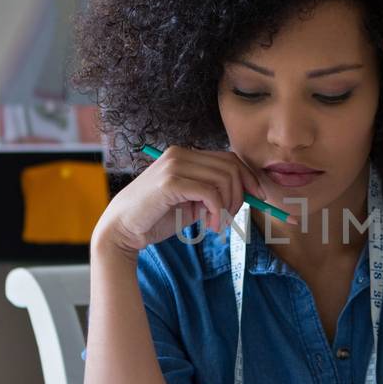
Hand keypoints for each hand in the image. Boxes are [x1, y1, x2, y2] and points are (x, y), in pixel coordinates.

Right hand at [91, 146, 278, 258]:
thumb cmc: (157, 217)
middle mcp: (180, 154)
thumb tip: (249, 193)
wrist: (122, 230)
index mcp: (185, 155)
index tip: (260, 197)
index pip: (229, 158)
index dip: (250, 177)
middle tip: (230, 219)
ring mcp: (174, 165)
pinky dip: (217, 212)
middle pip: (231, 167)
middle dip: (240, 195)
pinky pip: (210, 193)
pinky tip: (209, 227)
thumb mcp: (192, 203)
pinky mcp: (170, 182)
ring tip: (216, 226)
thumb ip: (214, 194)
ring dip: (227, 208)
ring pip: (224, 180)